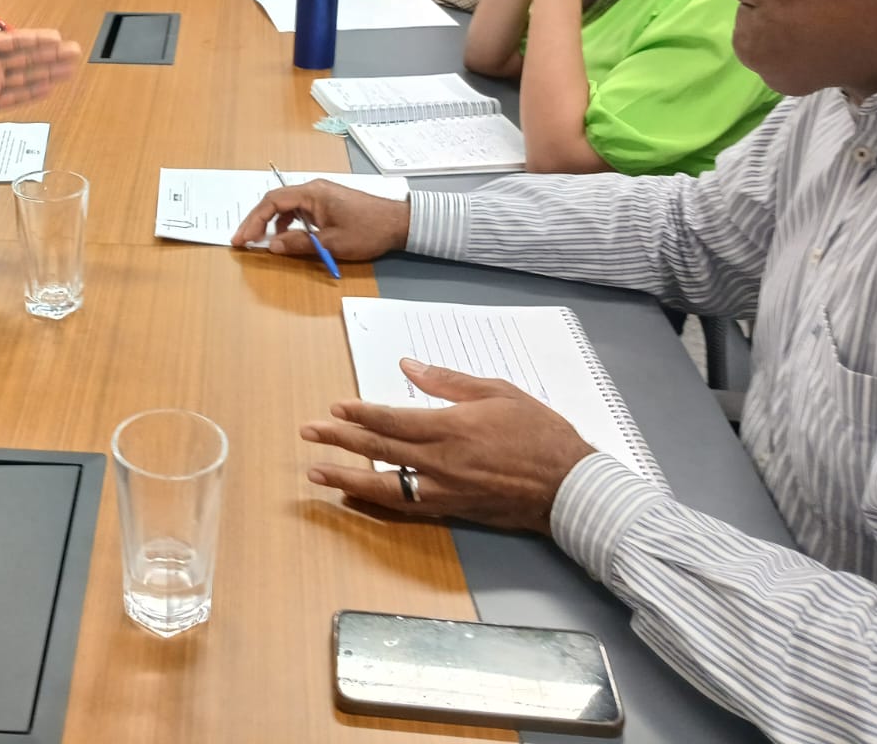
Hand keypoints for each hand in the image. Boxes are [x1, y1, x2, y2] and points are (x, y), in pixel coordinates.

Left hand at [0, 0, 81, 123]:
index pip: (13, 42)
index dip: (35, 39)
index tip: (55, 36)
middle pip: (26, 59)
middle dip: (50, 55)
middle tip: (74, 50)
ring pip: (25, 78)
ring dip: (47, 72)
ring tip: (69, 69)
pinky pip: (14, 98)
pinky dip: (32, 93)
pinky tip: (49, 88)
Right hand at [230, 180, 409, 260]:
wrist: (399, 223)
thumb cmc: (368, 231)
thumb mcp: (332, 243)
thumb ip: (300, 244)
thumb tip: (273, 246)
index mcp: (312, 193)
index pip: (272, 202)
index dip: (253, 220)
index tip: (242, 238)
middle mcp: (314, 189)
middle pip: (276, 202)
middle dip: (257, 221)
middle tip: (244, 240)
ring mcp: (321, 195)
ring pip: (287, 206)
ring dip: (273, 223)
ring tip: (264, 241)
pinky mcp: (328, 203)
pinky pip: (300, 210)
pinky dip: (288, 223)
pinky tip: (289, 237)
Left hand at [300, 359, 595, 533]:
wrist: (569, 487)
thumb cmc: (538, 432)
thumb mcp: (497, 392)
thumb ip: (449, 381)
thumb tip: (409, 367)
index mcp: (451, 427)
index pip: (392, 421)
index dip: (359, 415)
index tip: (334, 409)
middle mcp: (440, 461)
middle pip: (379, 450)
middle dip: (339, 441)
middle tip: (307, 433)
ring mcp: (443, 490)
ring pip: (384, 485)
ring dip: (346, 477)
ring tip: (316, 472)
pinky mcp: (451, 509)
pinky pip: (405, 505)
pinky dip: (376, 500)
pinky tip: (356, 494)